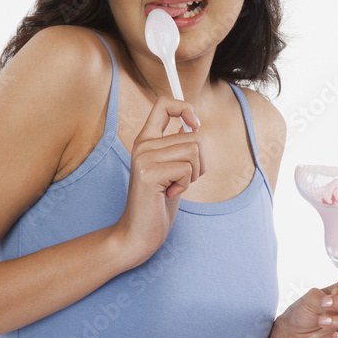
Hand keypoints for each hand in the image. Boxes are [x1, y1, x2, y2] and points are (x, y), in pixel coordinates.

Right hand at [114, 95, 203, 265]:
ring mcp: (144, 157)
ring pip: (194, 150)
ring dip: (194, 174)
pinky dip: (185, 185)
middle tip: (183, 180)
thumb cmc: (158, 204)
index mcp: (146, 140)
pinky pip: (187, 169)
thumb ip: (177, 148)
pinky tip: (170, 194)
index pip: (163, 104)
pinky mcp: (150, 173)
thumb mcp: (171, 170)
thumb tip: (193, 126)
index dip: (184, 108)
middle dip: (200, 161)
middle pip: (193, 136)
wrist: (138, 233)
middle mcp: (143, 145)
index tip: (194, 125)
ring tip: (176, 187)